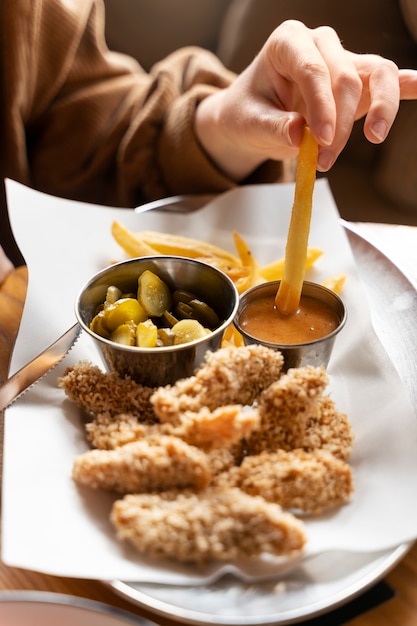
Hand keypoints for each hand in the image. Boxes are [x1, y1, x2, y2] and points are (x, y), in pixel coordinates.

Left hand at [195, 20, 416, 179]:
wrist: (253, 117)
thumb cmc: (248, 113)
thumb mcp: (249, 123)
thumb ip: (271, 126)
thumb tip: (297, 133)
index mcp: (288, 42)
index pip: (313, 69)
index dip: (322, 107)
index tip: (320, 142)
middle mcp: (320, 43)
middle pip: (346, 77)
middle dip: (340, 124)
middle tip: (323, 161)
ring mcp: (343, 60)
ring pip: (377, 73)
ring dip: (380, 109)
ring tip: (373, 138)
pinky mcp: (359, 82)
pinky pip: (387, 79)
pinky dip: (405, 86)